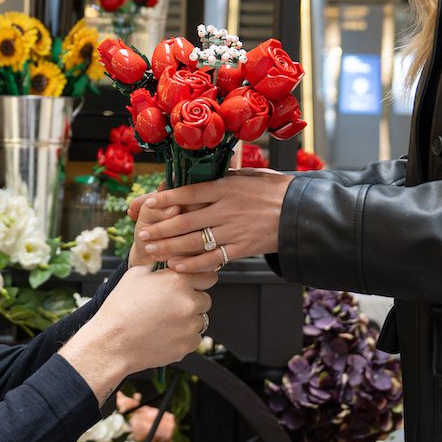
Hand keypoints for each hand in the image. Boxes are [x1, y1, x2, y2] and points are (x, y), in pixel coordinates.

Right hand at [59, 245, 216, 400]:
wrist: (113, 341)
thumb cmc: (120, 308)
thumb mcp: (135, 275)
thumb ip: (157, 267)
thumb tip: (166, 260)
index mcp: (178, 281)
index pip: (207, 276)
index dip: (198, 281)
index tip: (191, 285)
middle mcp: (189, 302)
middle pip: (205, 300)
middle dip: (192, 301)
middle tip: (170, 306)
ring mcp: (190, 325)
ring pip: (200, 320)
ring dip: (188, 320)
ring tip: (164, 322)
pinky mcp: (187, 345)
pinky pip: (194, 339)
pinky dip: (183, 337)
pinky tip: (164, 334)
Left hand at [129, 168, 291, 273]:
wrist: (300, 210)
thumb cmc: (271, 189)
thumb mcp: (245, 176)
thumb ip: (218, 179)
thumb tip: (189, 177)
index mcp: (225, 186)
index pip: (188, 192)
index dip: (164, 199)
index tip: (146, 204)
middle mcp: (226, 208)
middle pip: (184, 221)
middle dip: (159, 229)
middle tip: (141, 235)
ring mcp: (234, 229)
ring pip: (194, 241)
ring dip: (169, 247)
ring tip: (151, 249)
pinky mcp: (242, 248)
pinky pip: (213, 259)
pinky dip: (193, 264)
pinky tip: (176, 266)